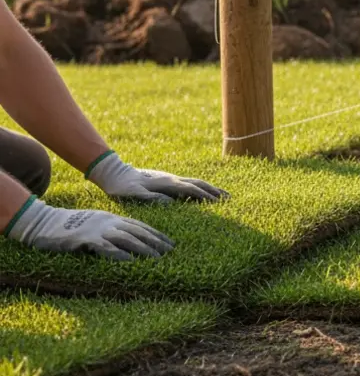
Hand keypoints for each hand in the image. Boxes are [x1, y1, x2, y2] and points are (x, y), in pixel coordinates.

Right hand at [4, 197, 173, 260]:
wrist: (43, 221)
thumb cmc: (69, 226)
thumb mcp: (94, 224)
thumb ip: (109, 231)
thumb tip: (125, 244)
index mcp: (112, 218)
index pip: (140, 226)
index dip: (156, 234)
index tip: (170, 243)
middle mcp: (109, 221)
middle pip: (138, 232)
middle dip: (155, 242)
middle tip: (170, 252)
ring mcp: (97, 229)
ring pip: (126, 239)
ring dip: (144, 249)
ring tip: (157, 258)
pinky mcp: (85, 239)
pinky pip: (105, 247)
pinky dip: (119, 254)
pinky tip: (130, 261)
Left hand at [86, 151, 226, 203]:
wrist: (114, 172)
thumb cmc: (122, 187)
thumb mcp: (133, 195)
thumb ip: (151, 198)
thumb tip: (169, 203)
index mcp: (166, 183)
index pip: (191, 189)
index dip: (205, 196)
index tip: (220, 202)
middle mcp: (171, 178)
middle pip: (198, 183)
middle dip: (214, 190)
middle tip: (230, 198)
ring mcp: (170, 178)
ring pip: (195, 182)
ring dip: (210, 188)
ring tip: (222, 195)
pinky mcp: (167, 180)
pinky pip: (188, 184)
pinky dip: (200, 188)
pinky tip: (202, 192)